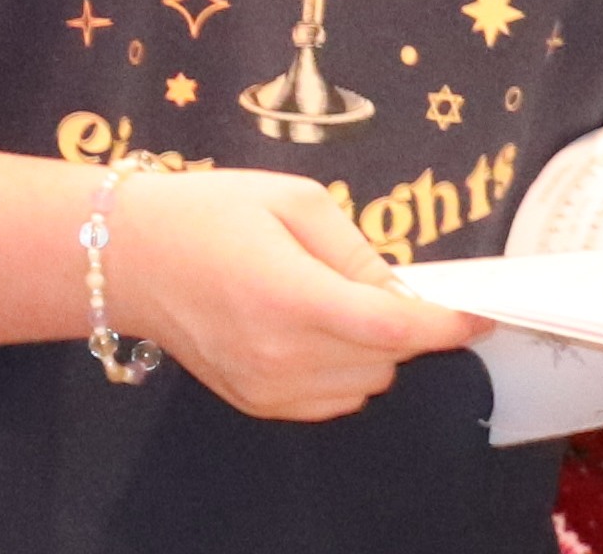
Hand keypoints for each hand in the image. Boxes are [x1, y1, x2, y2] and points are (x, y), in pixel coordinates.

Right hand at [101, 167, 481, 422]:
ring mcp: (268, 386)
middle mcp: (281, 353)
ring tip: (328, 306)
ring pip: (367, 383)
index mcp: (290, 295)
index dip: (447, 324)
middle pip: (387, 358)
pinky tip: (308, 334)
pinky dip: (342, 372)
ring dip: (370, 351)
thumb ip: (355, 248)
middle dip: (397, 324)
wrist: (125, 256)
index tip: (477, 314)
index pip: (394, 329)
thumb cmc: (205, 213)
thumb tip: (399, 293)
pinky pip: (334, 399)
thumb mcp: (290, 199)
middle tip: (363, 284)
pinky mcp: (257, 403)